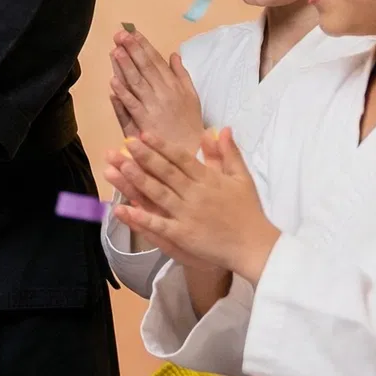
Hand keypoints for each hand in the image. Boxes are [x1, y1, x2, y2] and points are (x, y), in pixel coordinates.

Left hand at [107, 129, 278, 282]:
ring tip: (118, 167)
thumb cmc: (248, 212)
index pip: (181, 158)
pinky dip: (140, 217)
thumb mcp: (242, 178)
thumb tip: (221, 129)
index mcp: (209, 179)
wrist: (256, 247)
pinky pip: (158, 225)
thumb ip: (228, 153)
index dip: (161, 146)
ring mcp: (188, 215)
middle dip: (144, 156)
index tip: (143, 134)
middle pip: (166, 172)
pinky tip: (122, 210)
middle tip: (125, 143)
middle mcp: (196, 194)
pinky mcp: (184, 235)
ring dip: (138, 180)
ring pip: (159, 194)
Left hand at [110, 29, 204, 155]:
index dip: (143, 46)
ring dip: (125, 66)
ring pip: (137, 83)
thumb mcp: (192, 97)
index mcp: (175, 85)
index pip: (156, 61)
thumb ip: (182, 75)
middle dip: (132, 50)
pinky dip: (123, 93)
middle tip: (120, 34)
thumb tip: (173, 54)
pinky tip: (113, 82)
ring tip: (115, 50)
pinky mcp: (144, 122)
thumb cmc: (189, 124)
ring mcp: (153, 107)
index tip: (132, 32)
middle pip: (145, 68)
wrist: (188, 152)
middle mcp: (164, 93)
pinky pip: (132, 105)